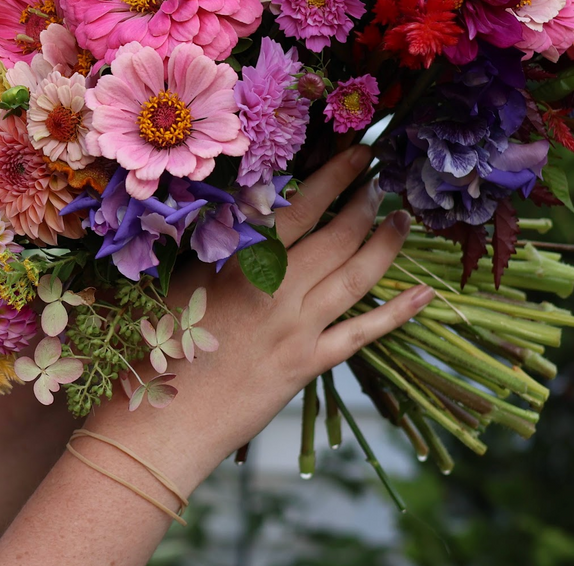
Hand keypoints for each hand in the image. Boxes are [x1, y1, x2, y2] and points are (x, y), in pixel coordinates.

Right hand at [86, 145, 434, 483]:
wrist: (160, 420)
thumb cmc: (150, 347)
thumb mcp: (170, 281)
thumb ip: (204, 245)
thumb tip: (229, 210)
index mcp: (236, 263)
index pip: (296, 208)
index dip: (332, 177)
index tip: (357, 152)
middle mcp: (274, 290)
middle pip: (335, 235)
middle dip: (364, 201)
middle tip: (383, 177)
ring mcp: (295, 328)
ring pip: (356, 276)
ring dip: (384, 243)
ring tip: (403, 219)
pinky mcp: (306, 365)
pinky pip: (361, 334)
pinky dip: (396, 313)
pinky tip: (423, 294)